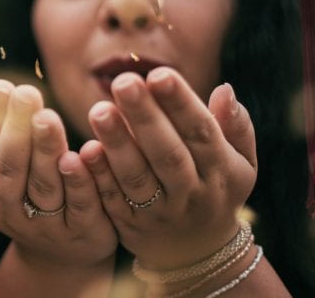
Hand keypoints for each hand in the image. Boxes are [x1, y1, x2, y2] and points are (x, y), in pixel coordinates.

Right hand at [0, 80, 116, 269]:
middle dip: (15, 130)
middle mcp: (10, 211)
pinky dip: (78, 181)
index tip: (0, 86)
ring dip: (44, 150)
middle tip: (26, 92)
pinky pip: (79, 206)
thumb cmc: (30, 199)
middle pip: (9, 170)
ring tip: (48, 115)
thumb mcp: (4, 175)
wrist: (64, 256)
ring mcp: (45, 225)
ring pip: (43, 187)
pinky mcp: (82, 232)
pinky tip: (80, 154)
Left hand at [80, 67, 255, 269]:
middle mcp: (191, 193)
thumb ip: (235, 126)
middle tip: (123, 82)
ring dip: (117, 143)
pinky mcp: (129, 224)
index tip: (159, 73)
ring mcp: (159, 212)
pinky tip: (84, 150)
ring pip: (136, 177)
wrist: (196, 251)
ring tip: (99, 110)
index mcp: (220, 171)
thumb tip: (225, 89)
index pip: (201, 132)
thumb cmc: (215, 186)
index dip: (181, 103)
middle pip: (167, 154)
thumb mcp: (239, 162)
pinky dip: (98, 175)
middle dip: (145, 117)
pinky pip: (112, 199)